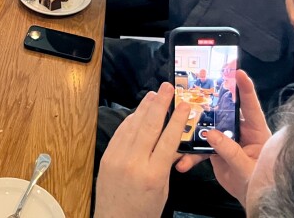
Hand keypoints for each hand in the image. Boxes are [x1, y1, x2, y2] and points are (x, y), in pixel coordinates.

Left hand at [95, 83, 190, 217]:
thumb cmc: (143, 210)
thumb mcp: (163, 189)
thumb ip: (165, 163)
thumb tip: (169, 140)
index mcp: (154, 174)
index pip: (169, 140)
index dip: (178, 120)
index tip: (185, 105)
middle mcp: (134, 162)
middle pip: (150, 126)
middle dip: (160, 104)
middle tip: (167, 88)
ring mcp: (118, 157)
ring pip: (134, 125)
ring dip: (144, 107)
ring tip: (154, 94)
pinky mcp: (108, 155)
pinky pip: (121, 132)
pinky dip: (131, 120)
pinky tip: (138, 111)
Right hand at [176, 71, 271, 205]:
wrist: (252, 199)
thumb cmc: (260, 182)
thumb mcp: (246, 167)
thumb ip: (230, 150)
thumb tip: (211, 135)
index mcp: (255, 131)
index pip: (250, 105)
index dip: (245, 88)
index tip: (238, 72)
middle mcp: (239, 131)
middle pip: (223, 111)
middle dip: (208, 102)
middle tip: (196, 89)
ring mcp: (226, 139)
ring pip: (207, 128)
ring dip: (193, 131)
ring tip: (180, 127)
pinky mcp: (215, 150)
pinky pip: (199, 148)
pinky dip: (189, 155)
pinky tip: (182, 162)